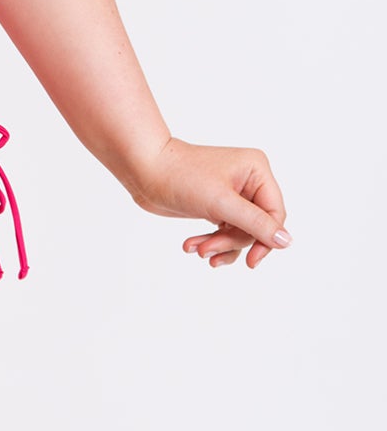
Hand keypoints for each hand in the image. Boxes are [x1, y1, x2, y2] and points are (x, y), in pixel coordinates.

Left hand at [127, 137, 290, 269]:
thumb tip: (287, 242)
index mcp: (257, 170)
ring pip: (240, 233)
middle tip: (208, 252)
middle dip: (233, 242)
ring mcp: (232, 194)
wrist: (142, 170)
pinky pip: (224, 232)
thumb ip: (256, 224)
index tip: (252, 261)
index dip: (266, 239)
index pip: (275, 213)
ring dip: (219, 245)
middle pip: (257, 226)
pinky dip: (210, 242)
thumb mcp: (221, 203)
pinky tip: (191, 246)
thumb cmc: (181, 177)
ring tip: (197, 250)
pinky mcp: (216, 205)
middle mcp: (248, 180)